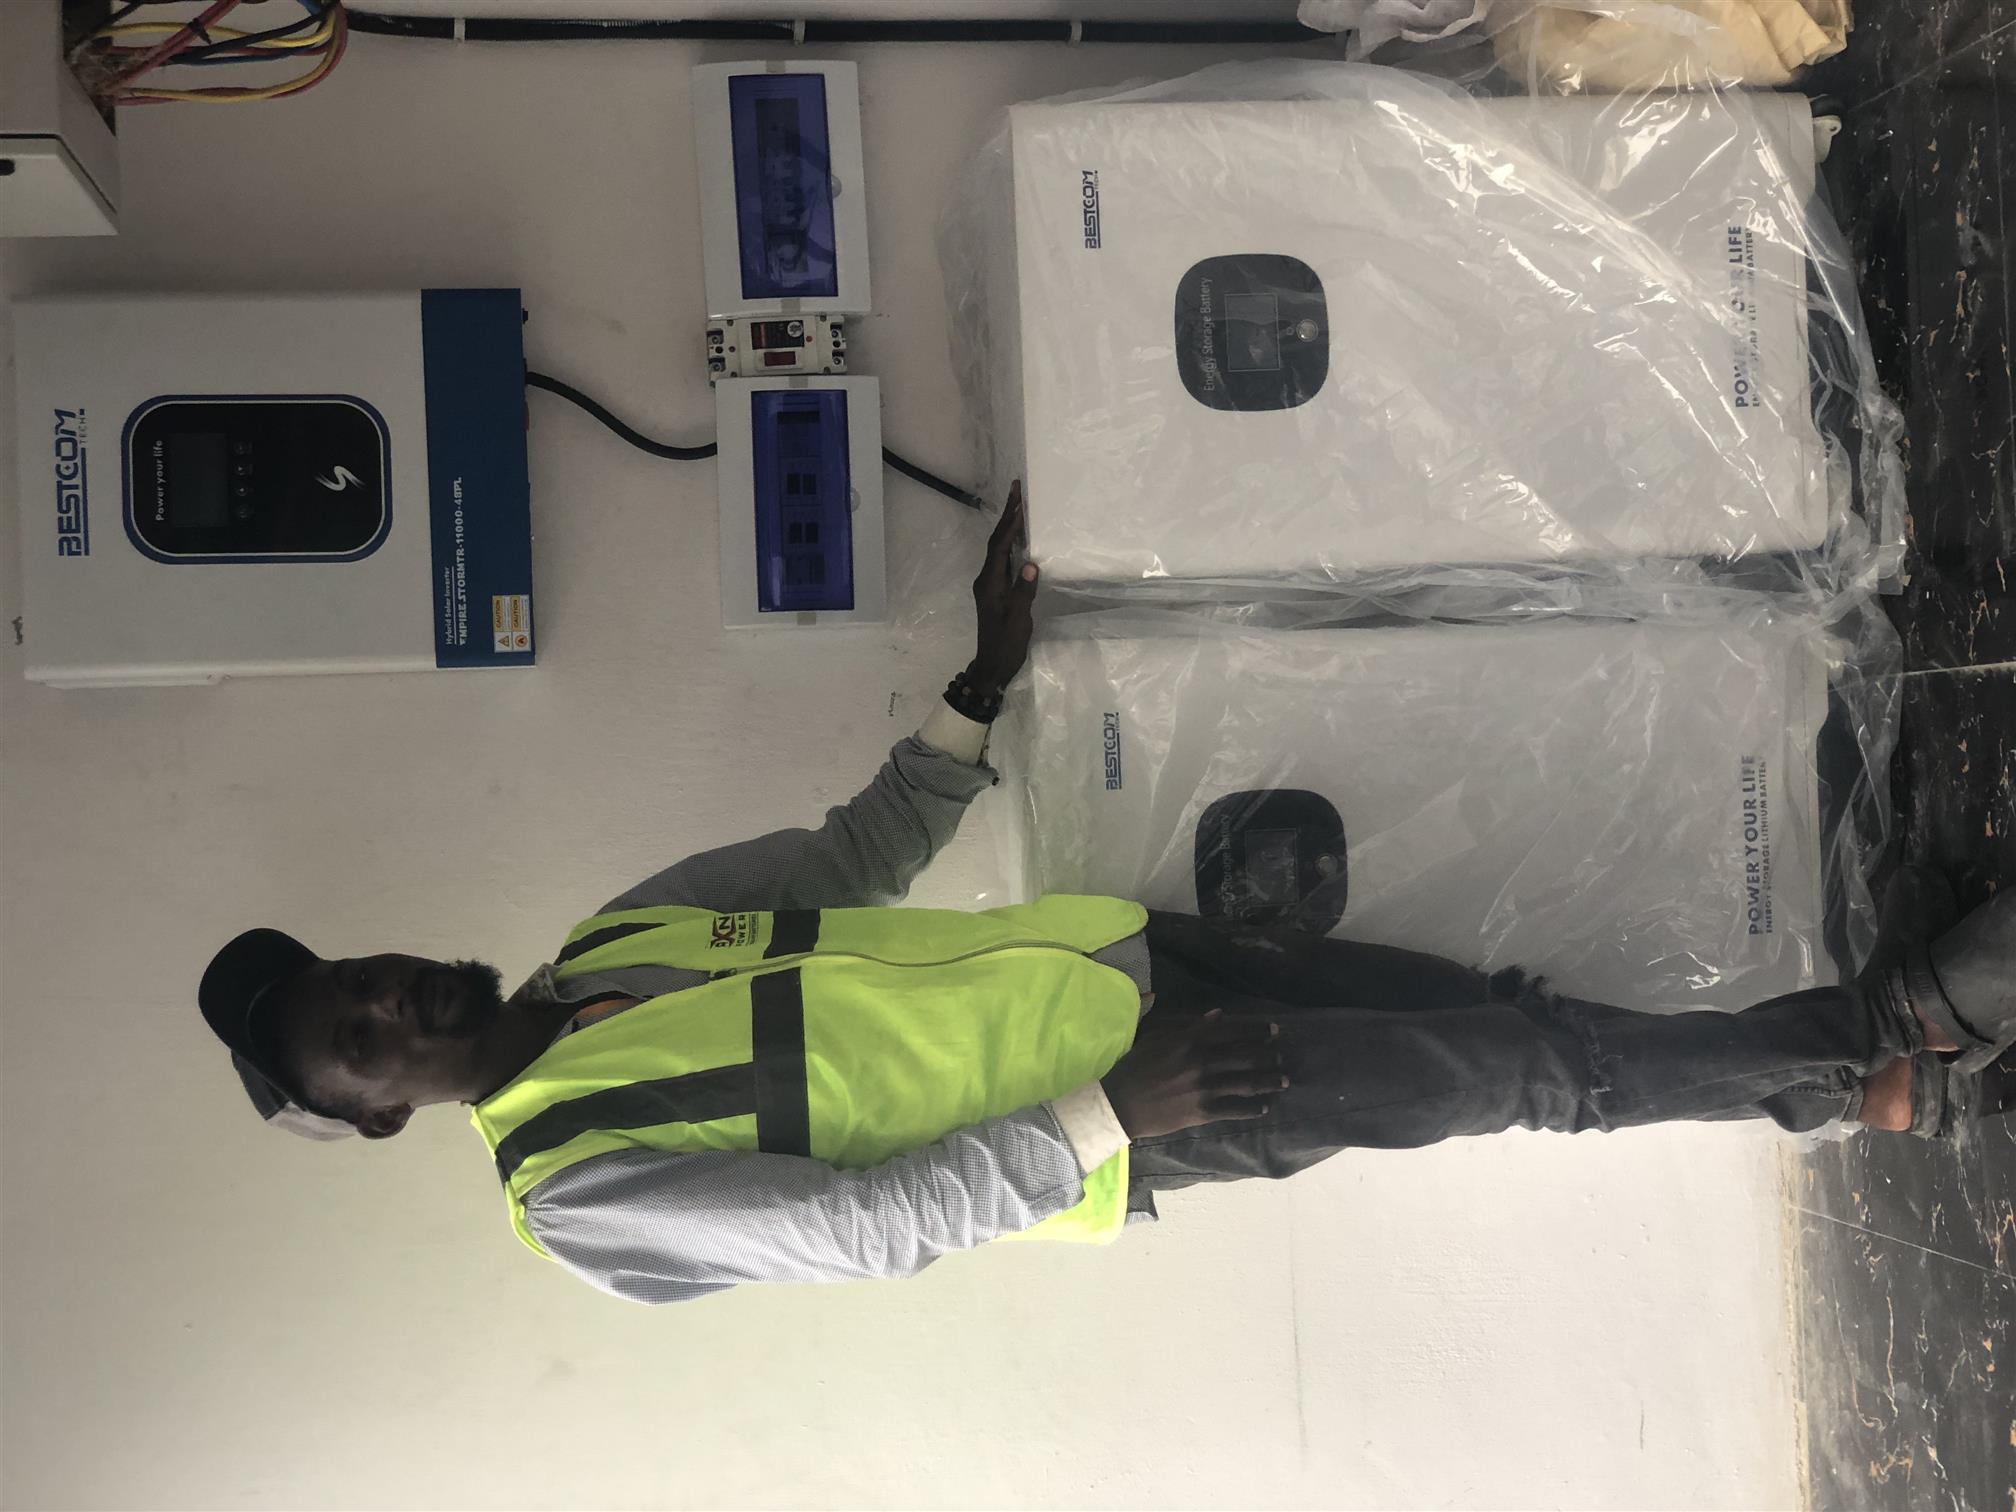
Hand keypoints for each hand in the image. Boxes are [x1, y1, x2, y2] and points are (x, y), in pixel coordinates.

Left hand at [969, 481, 1038, 691]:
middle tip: (1017, 490)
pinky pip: (1002, 559)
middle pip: (996, 541)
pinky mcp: (995, 590)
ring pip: (999, 548)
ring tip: (1020, 506)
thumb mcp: (1018, 620)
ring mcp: (990, 584)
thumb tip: (1031, 563)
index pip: (999, 544)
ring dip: (1008, 527)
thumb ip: (1024, 591)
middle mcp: (986, 579)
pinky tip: (1021, 538)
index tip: (1018, 498)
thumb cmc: (1006, 645)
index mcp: (990, 583)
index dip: (1009, 521)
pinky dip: (1011, 543)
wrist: (992, 666)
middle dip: (1007, 515)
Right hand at [1101, 1010, 1286, 1139]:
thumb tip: (1218, 1015)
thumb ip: (1190, 1025)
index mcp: (1190, 1039)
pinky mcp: (1204, 1112)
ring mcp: (1205, 1088)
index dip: (1257, 1030)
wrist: (1121, 1104)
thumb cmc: (1136, 1066)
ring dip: (1269, 1081)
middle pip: (1246, 1055)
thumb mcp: (1159, 1037)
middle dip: (1269, 1054)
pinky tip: (1264, 1107)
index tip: (1274, 1029)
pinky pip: (1236, 1109)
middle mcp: (1202, 1061)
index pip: (1233, 1030)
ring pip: (1247, 1082)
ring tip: (1283, 1080)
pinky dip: (1254, 1108)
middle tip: (1281, 1054)